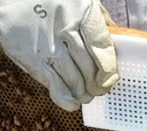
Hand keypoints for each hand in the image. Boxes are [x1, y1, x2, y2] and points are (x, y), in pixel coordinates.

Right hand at [0, 0, 119, 110]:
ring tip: (86, 96)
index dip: (109, 68)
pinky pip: (51, 81)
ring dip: (81, 91)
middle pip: (88, 64)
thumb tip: (116, 38)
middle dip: (96, 83)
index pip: (102, 46)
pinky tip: (71, 104)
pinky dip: (63, 96)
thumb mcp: (78, 0)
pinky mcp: (30, 56)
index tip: (110, 79)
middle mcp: (65, 27)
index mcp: (82, 10)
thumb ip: (98, 18)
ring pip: (72, 75)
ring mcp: (47, 43)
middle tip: (99, 90)